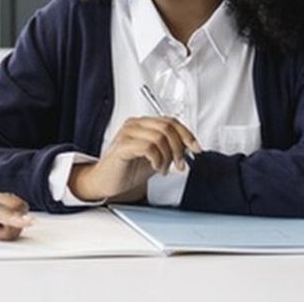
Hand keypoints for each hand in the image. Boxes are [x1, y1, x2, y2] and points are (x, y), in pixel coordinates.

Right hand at [70, 117, 201, 202]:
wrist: (107, 181)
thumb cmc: (128, 169)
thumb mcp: (157, 157)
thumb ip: (171, 148)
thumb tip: (190, 146)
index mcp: (143, 124)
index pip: (171, 121)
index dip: (187, 135)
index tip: (196, 149)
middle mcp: (134, 125)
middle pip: (167, 127)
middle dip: (179, 148)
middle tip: (178, 164)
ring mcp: (127, 134)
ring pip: (160, 137)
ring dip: (167, 157)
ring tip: (163, 168)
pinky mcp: (122, 146)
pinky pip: (148, 147)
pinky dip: (157, 159)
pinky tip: (155, 167)